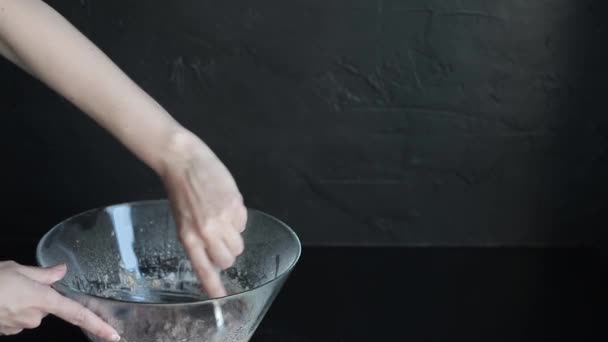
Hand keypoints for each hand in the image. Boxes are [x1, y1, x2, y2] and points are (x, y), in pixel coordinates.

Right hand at [0, 261, 119, 340]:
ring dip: (22, 302)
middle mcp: (35, 316)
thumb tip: (62, 270)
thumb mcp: (18, 269)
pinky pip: (17, 318)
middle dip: (39, 296)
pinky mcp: (7, 331)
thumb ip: (44, 273)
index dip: (97, 324)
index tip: (113, 335)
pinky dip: (11, 308)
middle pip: (48, 307)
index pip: (77, 314)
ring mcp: (20, 326)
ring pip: (31, 313)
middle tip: (20, 282)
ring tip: (5, 289)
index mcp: (43, 299)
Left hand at [160, 131, 246, 297]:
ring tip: (223, 220)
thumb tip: (214, 252)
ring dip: (234, 236)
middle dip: (228, 254)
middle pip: (229, 259)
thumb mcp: (182, 220)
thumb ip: (197, 237)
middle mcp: (206, 232)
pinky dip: (238, 217)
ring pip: (239, 244)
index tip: (220, 300)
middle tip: (220, 240)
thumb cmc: (180, 190)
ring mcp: (222, 219)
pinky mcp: (235, 205)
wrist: (183, 161)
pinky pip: (243, 222)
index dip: (214, 287)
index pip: (204, 269)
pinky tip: (226, 204)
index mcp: (188, 237)